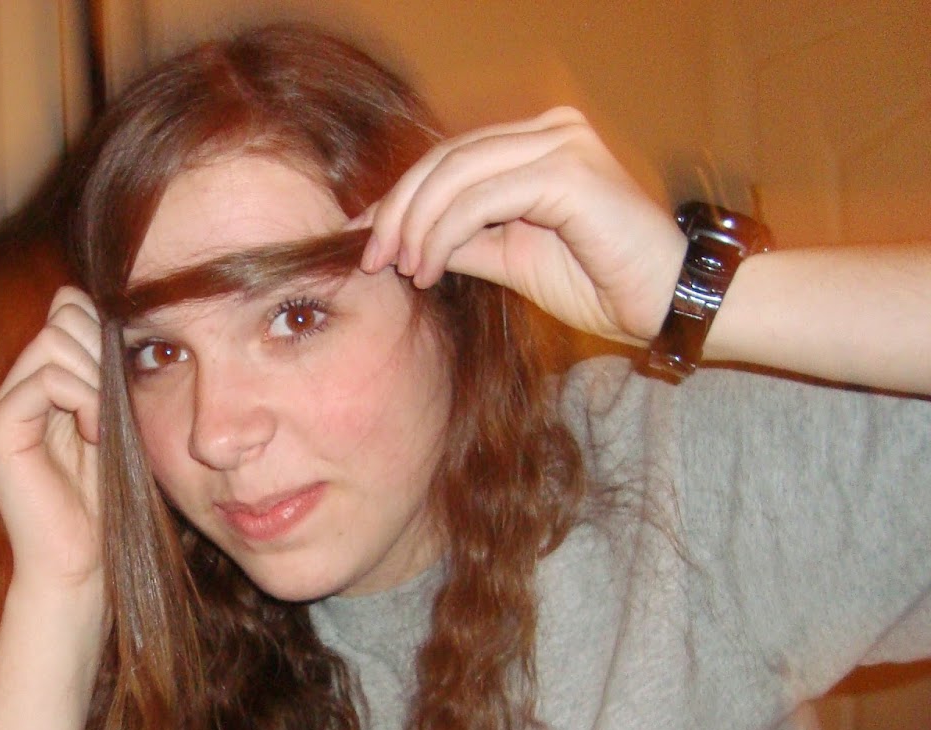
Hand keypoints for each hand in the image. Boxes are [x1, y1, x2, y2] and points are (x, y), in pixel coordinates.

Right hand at [0, 287, 104, 591]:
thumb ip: (102, 369)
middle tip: (112, 406)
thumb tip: (87, 304)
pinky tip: (95, 434)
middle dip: (101, 352)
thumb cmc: (104, 502)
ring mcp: (1, 407)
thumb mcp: (114, 419)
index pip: (67, 310)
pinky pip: (47, 377)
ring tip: (103, 425)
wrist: (82, 563)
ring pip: (54, 339)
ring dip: (95, 378)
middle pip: (62, 316)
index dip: (102, 333)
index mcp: (39, 384)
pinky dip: (84, 398)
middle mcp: (14, 389)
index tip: (120, 386)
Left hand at [356, 108, 684, 344]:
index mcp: (536, 143)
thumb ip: (458, 240)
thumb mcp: (508, 258)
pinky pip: (482, 199)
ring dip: (417, 225)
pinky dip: (445, 234)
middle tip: (372, 258)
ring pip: (457, 174)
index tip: (363, 240)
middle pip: (445, 159)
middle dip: (398, 210)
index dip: (400, 198)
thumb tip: (395, 242)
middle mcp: (550, 131)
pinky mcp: (567, 171)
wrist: (660, 304)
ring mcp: (561, 144)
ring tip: (405, 270)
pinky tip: (431, 267)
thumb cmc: (596, 282)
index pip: (450, 158)